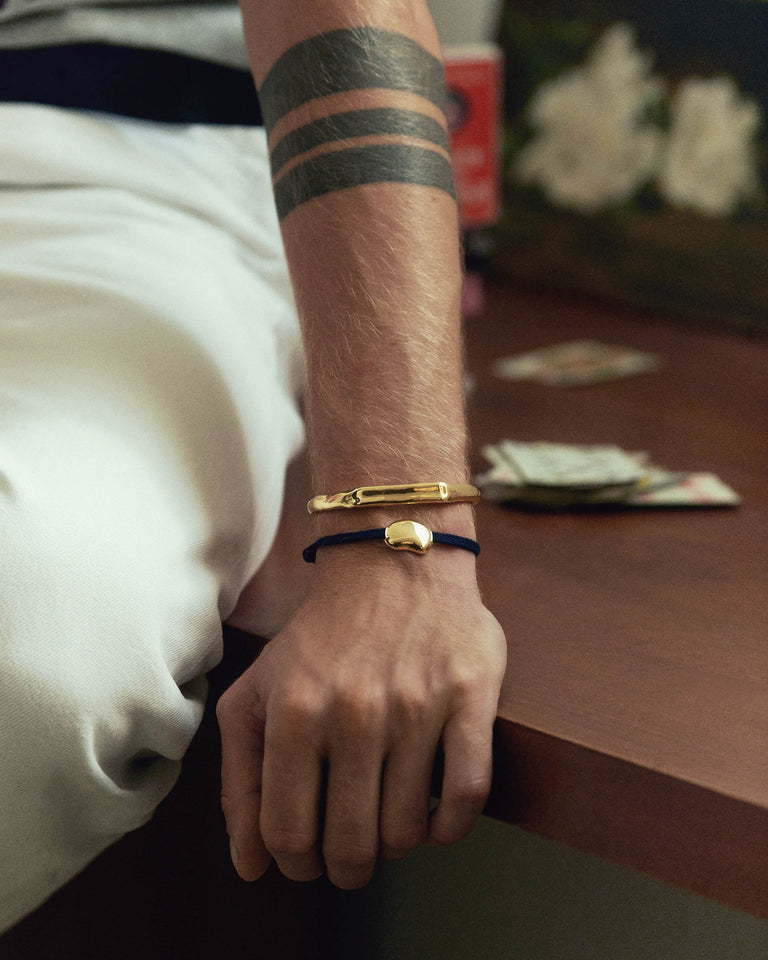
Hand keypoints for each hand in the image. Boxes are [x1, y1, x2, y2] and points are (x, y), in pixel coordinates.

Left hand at [216, 551, 506, 888]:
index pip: (286, 833)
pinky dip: (448, 827)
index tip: (309, 857)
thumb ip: (240, 777)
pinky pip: (466, 795)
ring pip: (407, 830)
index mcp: (293, 711)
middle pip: (350, 844)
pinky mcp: (470, 696)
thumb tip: (251, 866)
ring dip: (396, 844)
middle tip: (352, 855)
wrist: (391, 564)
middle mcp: (354, 711)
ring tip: (389, 822)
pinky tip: (432, 818)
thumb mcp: (255, 692)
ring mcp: (417, 705)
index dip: (295, 864)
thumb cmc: (320, 638)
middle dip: (347, 867)